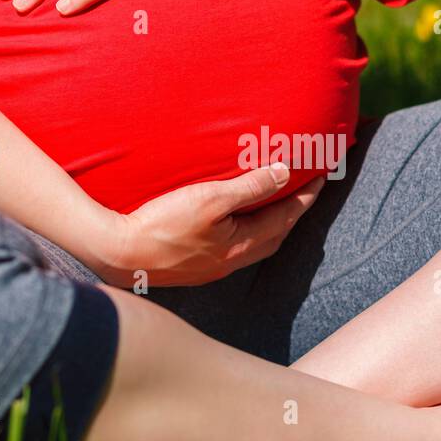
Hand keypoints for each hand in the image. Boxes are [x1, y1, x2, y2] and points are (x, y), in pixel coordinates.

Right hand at [97, 164, 324, 287]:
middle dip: (294, 212)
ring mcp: (212, 267)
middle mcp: (232, 261)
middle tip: (305, 189)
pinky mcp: (195, 267)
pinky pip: (235, 247)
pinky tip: (236, 221)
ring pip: (256, 244)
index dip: (306, 195)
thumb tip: (284, 173)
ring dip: (272, 223)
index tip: (322, 175)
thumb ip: (250, 186)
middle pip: (276, 235)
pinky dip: (248, 230)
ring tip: (275, 202)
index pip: (286, 216)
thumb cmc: (162, 225)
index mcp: (241, 244)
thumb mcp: (210, 198)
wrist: (118, 255)